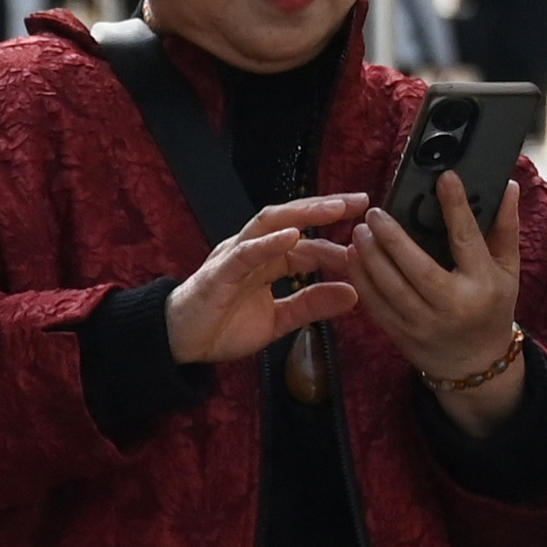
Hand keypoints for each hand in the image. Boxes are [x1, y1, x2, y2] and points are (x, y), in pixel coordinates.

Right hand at [165, 194, 369, 367]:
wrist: (178, 344)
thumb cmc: (221, 328)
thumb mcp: (277, 320)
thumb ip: (311, 305)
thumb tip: (353, 294)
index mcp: (267, 262)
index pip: (308, 245)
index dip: (336, 246)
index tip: (367, 249)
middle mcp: (253, 251)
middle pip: (292, 219)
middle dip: (326, 208)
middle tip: (361, 202)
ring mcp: (235, 256)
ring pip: (270, 223)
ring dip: (303, 213)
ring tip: (333, 208)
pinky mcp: (219, 271)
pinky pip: (246, 252)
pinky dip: (269, 242)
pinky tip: (292, 235)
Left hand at [349, 169, 532, 427]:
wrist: (476, 363)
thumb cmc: (492, 307)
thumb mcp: (508, 269)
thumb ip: (505, 228)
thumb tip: (506, 186)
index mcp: (483, 284)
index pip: (467, 240)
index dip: (455, 207)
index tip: (444, 179)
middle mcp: (453, 305)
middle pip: (417, 267)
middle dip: (393, 237)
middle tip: (376, 212)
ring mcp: (424, 323)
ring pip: (391, 287)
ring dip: (371, 257)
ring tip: (360, 230)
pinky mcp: (401, 334)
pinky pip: (376, 304)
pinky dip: (362, 279)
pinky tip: (353, 256)